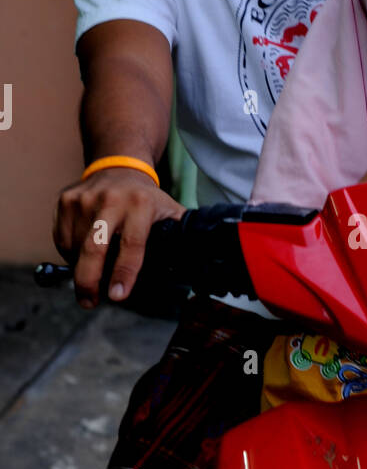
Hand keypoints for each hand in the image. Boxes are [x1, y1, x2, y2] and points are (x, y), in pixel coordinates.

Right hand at [54, 167, 186, 308]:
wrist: (119, 166)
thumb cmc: (148, 200)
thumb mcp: (170, 212)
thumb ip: (183, 236)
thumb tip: (203, 267)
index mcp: (141, 204)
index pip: (132, 245)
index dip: (124, 273)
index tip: (118, 296)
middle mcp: (111, 199)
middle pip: (94, 249)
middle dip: (89, 281)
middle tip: (90, 302)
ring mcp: (84, 199)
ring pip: (75, 248)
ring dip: (81, 269)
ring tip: (92, 275)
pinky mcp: (66, 200)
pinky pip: (61, 239)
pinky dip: (70, 254)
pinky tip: (83, 254)